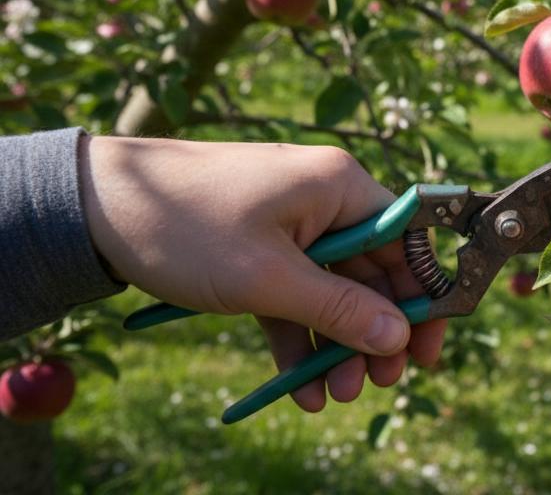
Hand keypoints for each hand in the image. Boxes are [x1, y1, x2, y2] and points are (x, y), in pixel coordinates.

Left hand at [78, 136, 447, 411]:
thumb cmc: (185, 227)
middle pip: (373, 272)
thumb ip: (338, 309)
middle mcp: (323, 199)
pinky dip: (299, 337)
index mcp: (339, 186)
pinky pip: (294, 295)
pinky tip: (300, 385)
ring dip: (337, 344)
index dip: (423, 295)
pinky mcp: (258, 248)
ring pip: (333, 290)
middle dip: (374, 333)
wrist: (91, 206)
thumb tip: (397, 338)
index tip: (427, 347)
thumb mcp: (267, 278)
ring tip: (336, 394)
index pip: (407, 240)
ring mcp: (290, 223)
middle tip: (380, 384)